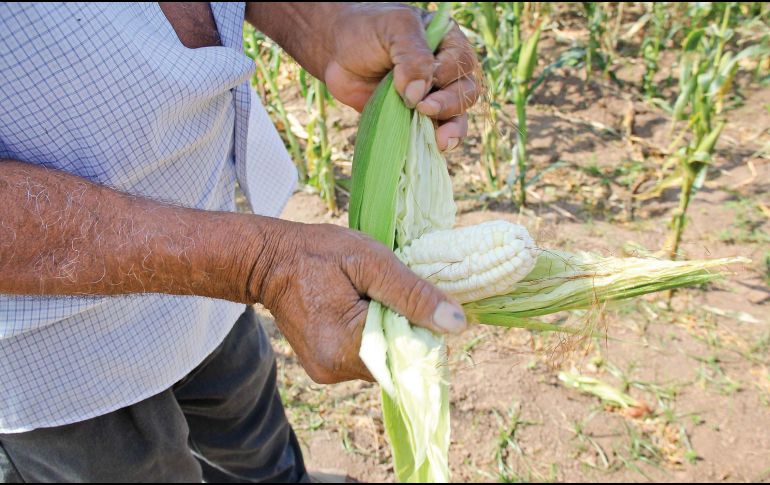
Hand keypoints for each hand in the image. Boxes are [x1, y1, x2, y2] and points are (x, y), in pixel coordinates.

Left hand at [246, 3, 480, 151]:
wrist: (339, 53)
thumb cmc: (368, 31)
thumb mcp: (393, 29)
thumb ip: (412, 55)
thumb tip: (418, 94)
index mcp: (447, 43)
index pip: (460, 63)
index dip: (444, 75)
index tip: (421, 81)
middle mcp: (447, 71)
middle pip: (465, 92)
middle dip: (449, 104)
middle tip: (423, 108)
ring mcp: (434, 97)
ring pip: (458, 116)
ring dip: (453, 129)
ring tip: (441, 141)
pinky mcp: (418, 118)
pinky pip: (437, 133)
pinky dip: (438, 142)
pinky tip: (435, 148)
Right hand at [249, 221, 466, 383]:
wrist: (268, 260)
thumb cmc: (318, 253)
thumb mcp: (372, 262)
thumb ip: (414, 294)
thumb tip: (455, 323)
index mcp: (347, 347)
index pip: (409, 353)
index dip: (422, 328)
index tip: (414, 299)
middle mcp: (336, 370)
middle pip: (396, 360)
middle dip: (403, 328)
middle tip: (386, 292)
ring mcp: (327, 372)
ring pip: (381, 359)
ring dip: (386, 332)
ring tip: (369, 298)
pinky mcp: (323, 368)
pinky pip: (363, 358)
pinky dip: (370, 336)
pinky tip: (358, 310)